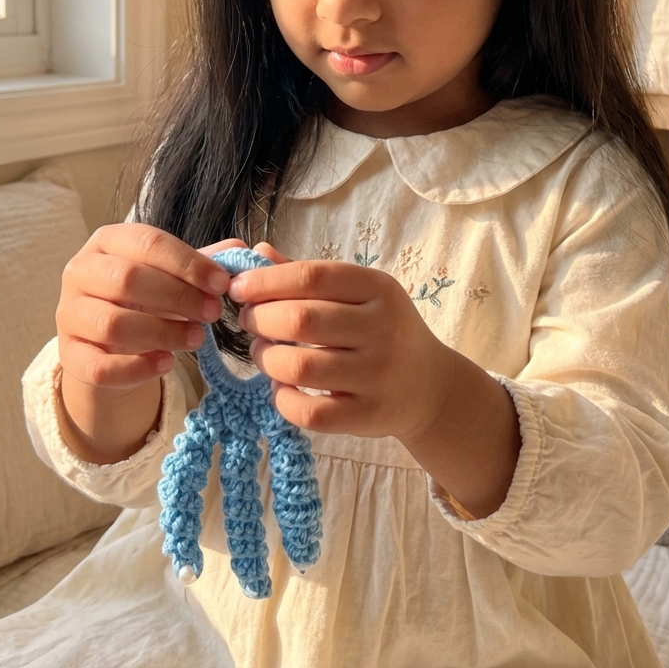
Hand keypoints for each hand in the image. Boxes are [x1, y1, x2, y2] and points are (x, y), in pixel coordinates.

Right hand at [57, 227, 244, 389]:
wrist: (106, 341)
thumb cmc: (144, 298)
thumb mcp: (171, 275)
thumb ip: (202, 264)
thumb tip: (242, 249)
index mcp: (107, 241)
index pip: (148, 242)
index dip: (188, 263)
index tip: (222, 284)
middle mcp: (79, 272)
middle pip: (127, 279)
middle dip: (178, 297)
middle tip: (213, 314)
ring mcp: (68, 314)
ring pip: (113, 324)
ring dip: (162, 333)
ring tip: (196, 339)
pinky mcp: (69, 356)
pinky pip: (100, 366)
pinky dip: (138, 368)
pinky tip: (167, 364)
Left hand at [230, 254, 520, 517]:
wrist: (429, 386)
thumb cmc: (382, 331)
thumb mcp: (358, 294)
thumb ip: (309, 275)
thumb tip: (258, 252)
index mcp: (379, 288)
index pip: (313, 276)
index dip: (266, 281)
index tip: (239, 288)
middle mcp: (383, 329)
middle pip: (301, 320)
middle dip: (260, 319)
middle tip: (249, 322)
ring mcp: (378, 375)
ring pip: (301, 367)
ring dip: (266, 359)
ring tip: (263, 353)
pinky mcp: (369, 415)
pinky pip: (310, 412)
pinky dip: (282, 399)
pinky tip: (280, 388)